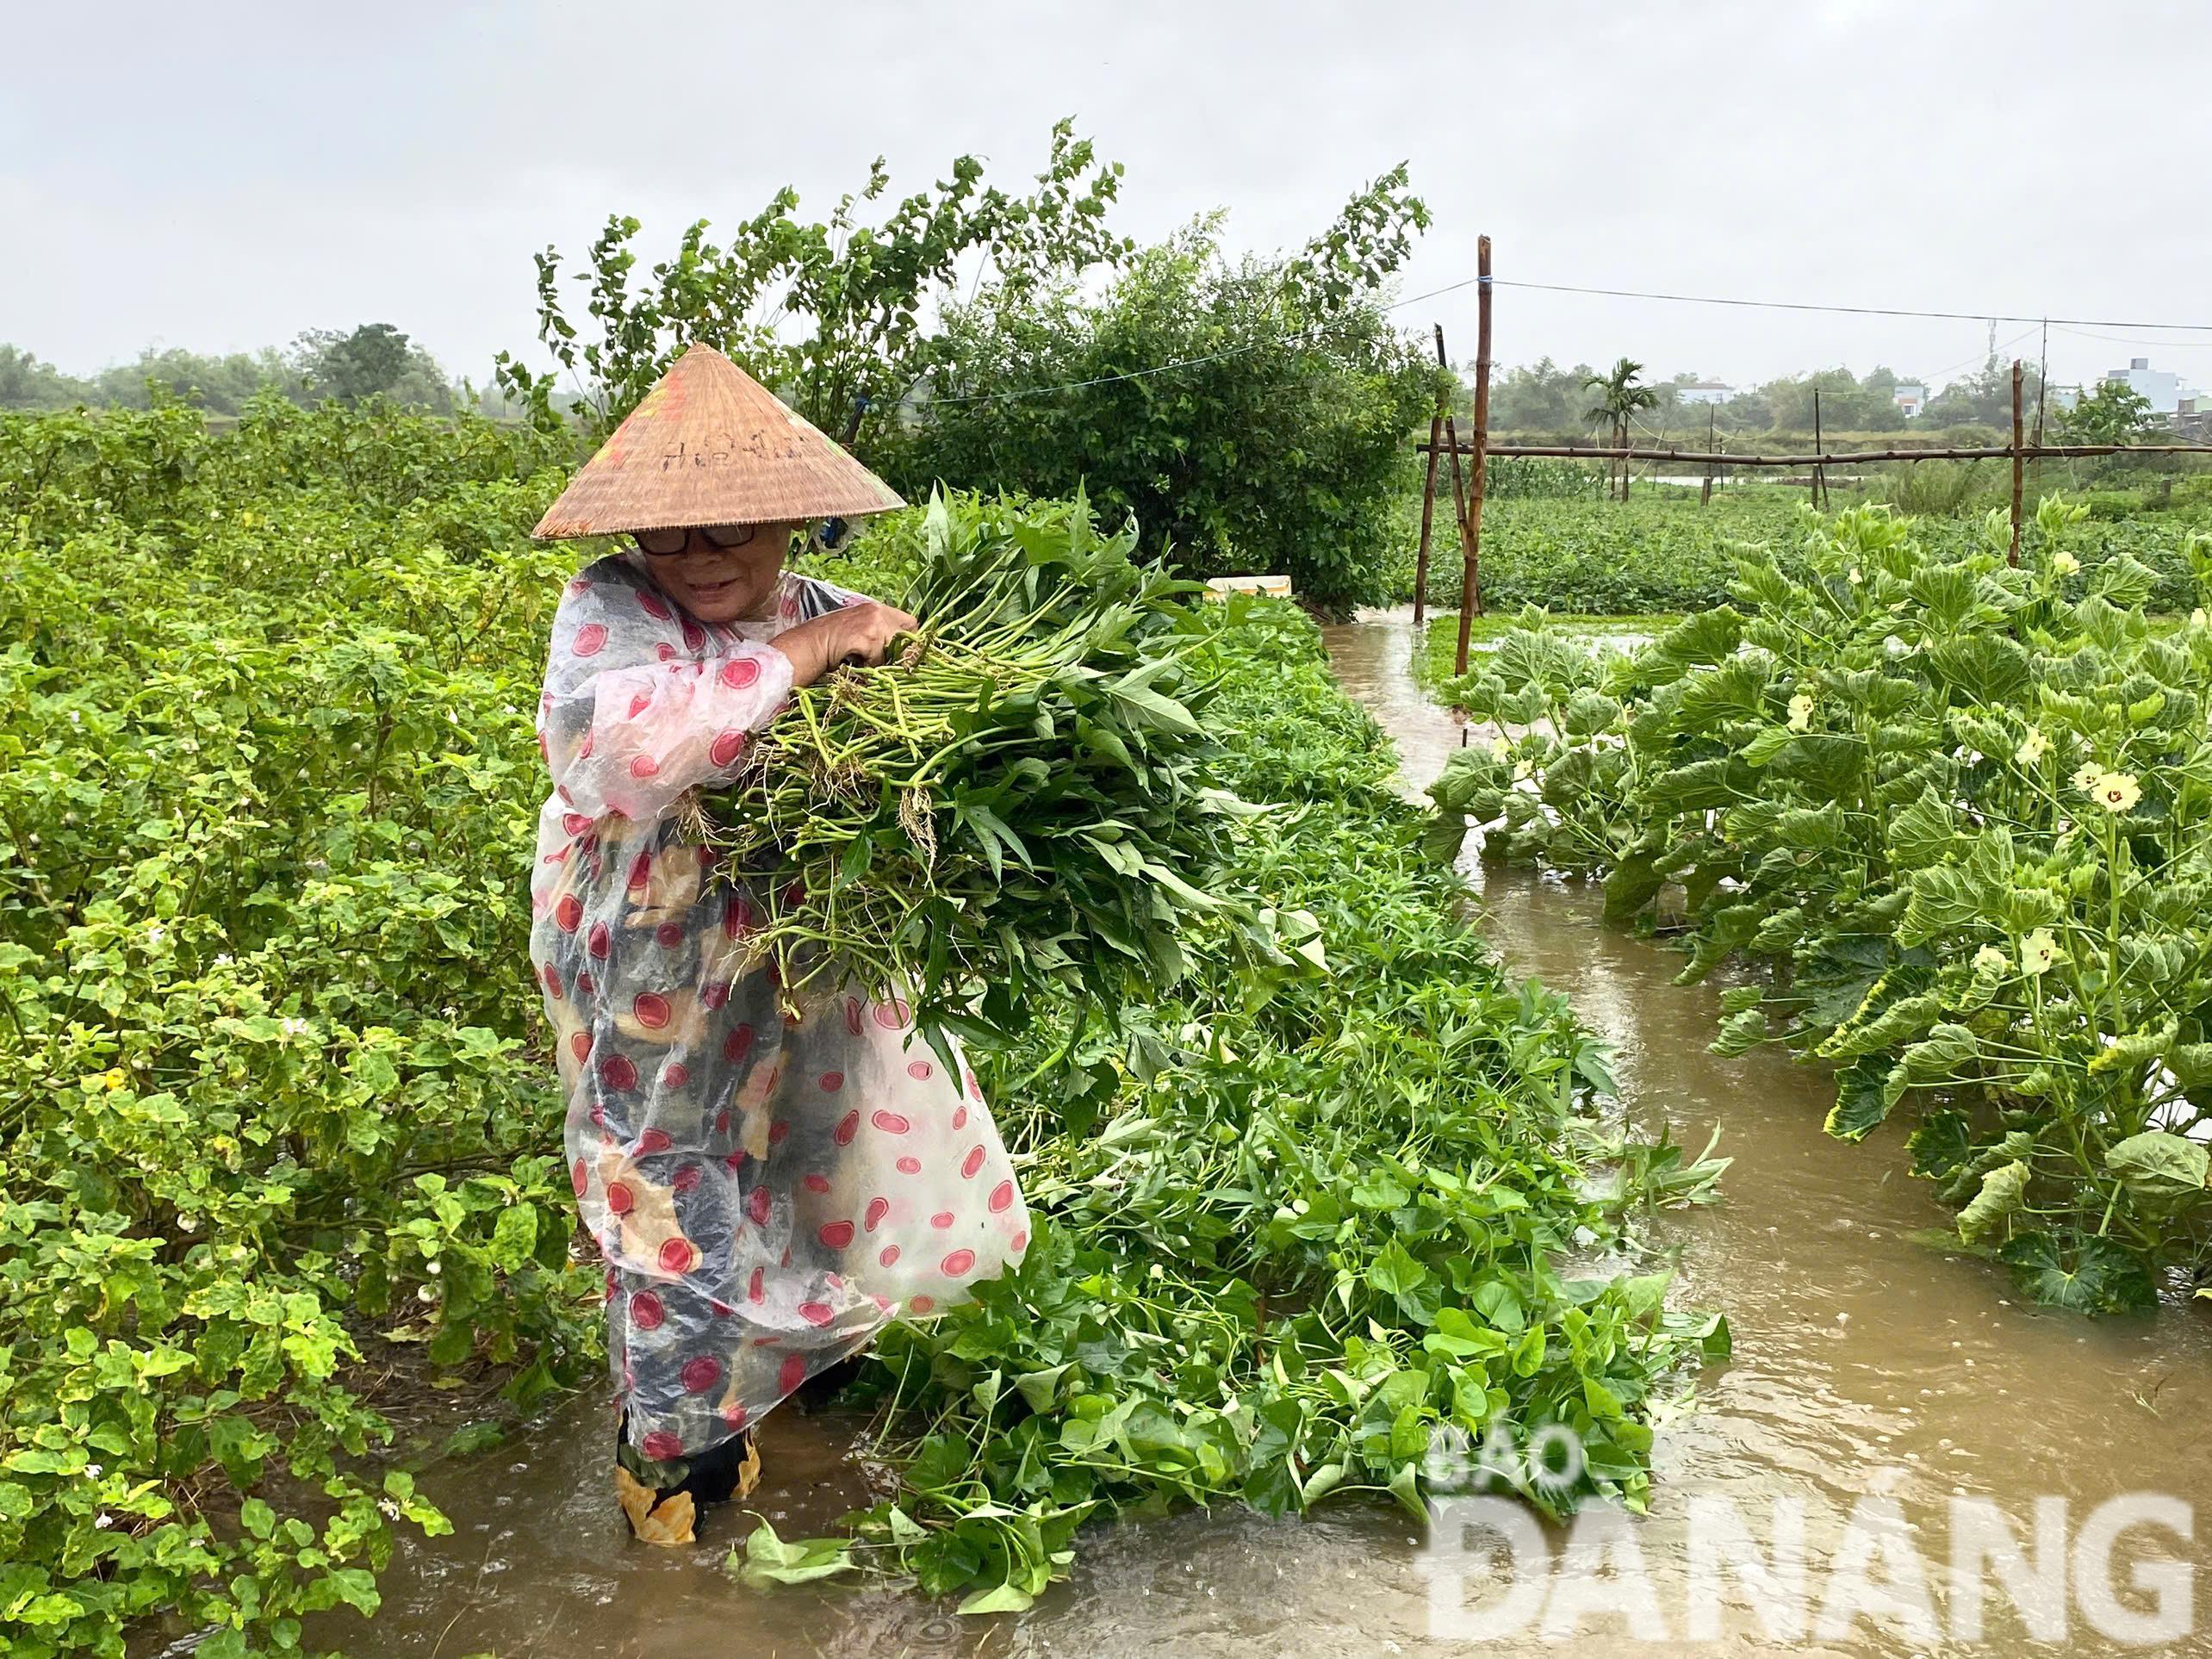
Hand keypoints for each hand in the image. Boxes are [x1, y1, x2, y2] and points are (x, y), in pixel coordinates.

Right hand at [771, 600, 918, 686]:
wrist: (806, 646)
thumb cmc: (829, 644)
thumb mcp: (857, 633)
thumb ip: (879, 636)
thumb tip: (905, 655)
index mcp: (876, 608)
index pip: (910, 622)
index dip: (908, 641)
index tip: (899, 655)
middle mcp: (877, 610)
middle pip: (908, 636)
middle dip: (898, 653)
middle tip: (881, 662)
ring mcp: (873, 622)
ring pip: (894, 650)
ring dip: (881, 662)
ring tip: (861, 661)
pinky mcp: (867, 636)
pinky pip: (879, 659)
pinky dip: (868, 667)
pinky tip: (853, 663)